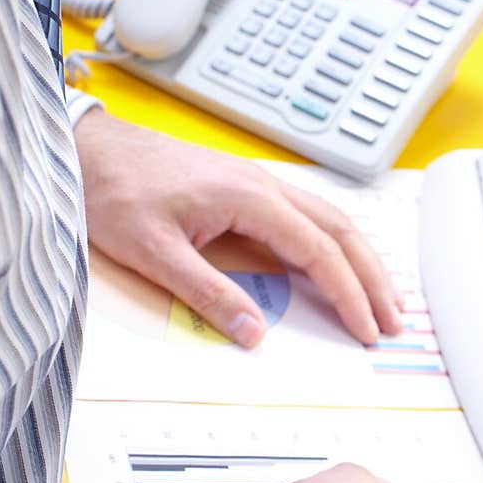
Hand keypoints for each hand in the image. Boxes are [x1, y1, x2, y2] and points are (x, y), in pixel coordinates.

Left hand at [73, 110, 402, 344]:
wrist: (89, 150)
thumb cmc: (115, 189)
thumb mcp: (153, 251)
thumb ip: (207, 292)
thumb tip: (252, 331)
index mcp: (249, 197)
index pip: (318, 251)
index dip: (348, 294)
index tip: (366, 327)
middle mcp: (263, 184)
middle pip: (341, 231)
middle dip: (372, 278)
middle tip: (393, 319)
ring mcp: (257, 182)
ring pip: (329, 219)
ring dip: (360, 259)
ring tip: (380, 297)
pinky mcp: (245, 187)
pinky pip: (307, 215)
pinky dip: (334, 244)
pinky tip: (337, 263)